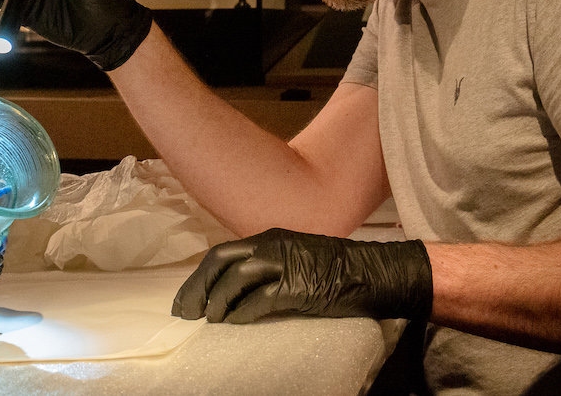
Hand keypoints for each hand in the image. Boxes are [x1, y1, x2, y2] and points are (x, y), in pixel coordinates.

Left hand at [171, 228, 432, 322]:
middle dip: (198, 287)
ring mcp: (285, 263)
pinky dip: (242, 311)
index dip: (199, 276)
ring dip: (218, 300)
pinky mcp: (298, 285)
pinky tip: (234, 322)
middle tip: (185, 312)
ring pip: (235, 278)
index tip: (187, 298)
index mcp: (270, 237)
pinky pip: (260, 298)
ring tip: (209, 319)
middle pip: (220, 261)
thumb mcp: (296, 257)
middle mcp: (272, 244)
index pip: (222, 253)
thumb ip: (268, 266)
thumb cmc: (338, 269)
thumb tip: (236, 289)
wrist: (375, 272)